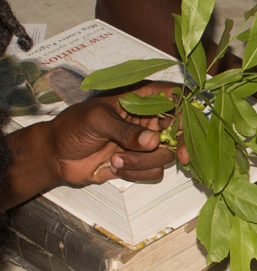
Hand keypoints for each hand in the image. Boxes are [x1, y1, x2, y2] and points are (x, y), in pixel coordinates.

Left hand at [46, 82, 180, 186]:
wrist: (55, 156)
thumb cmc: (73, 127)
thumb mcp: (96, 120)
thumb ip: (125, 130)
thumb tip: (153, 141)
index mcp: (141, 99)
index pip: (173, 97)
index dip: (186, 108)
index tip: (187, 124)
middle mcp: (148, 119)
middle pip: (179, 129)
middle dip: (180, 144)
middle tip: (183, 157)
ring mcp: (145, 143)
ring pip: (165, 154)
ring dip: (143, 162)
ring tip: (116, 159)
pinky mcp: (139, 163)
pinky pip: (153, 171)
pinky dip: (137, 173)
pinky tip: (115, 168)